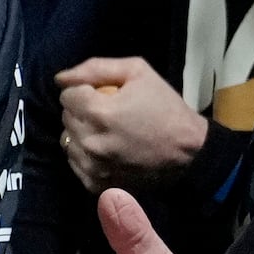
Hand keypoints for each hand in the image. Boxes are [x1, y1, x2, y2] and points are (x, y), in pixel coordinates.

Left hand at [56, 57, 207, 192]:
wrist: (192, 153)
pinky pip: (76, 164)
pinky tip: (105, 151)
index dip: (83, 91)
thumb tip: (60, 79)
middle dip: (82, 111)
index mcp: (98, 112)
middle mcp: (90, 142)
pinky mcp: (98, 184)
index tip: (102, 95)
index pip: (67, 96)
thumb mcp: (137, 72)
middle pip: (66, 117)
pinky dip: (85, 156)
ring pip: (68, 141)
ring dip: (81, 133)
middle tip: (107, 113)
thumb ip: (95, 68)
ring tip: (105, 132)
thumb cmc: (166, 108)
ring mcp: (94, 166)